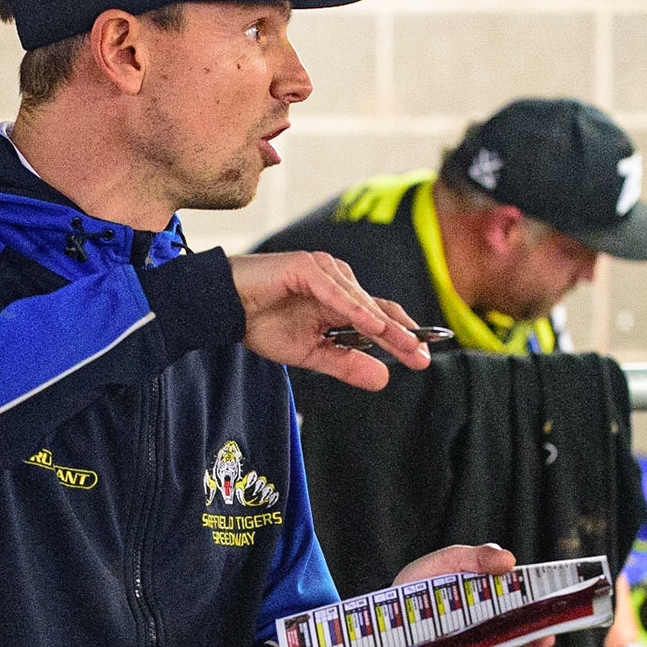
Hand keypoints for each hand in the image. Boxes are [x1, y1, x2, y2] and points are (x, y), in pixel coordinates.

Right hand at [230, 251, 431, 389]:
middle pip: (377, 309)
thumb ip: (346, 364)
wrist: (223, 309)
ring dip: (381, 324)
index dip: (402, 336)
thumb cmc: (262, 324)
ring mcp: (323, 270)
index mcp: (340, 301)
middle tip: (421, 355)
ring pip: (359, 300)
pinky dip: (354, 308)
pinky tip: (370, 327)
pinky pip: (335, 291)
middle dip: (401, 333)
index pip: (379, 318)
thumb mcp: (311, 354)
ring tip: (402, 344)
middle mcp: (337, 282)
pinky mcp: (306, 266)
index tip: (422, 358)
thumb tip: (384, 379)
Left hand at [394, 544, 554, 646]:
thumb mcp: (447, 561)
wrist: (386, 616)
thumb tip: (510, 561)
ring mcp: (476, 630)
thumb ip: (477, 558)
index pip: (519, 584)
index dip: (540, 588)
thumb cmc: (420, 582)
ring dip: (524, 637)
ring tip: (541, 640)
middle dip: (538, 621)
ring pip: (506, 634)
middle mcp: (487, 608)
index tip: (558, 591)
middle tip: (553, 627)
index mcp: (488, 583)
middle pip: (519, 613)